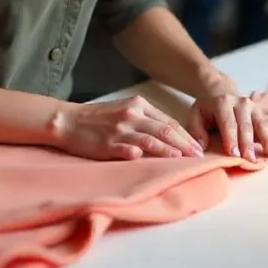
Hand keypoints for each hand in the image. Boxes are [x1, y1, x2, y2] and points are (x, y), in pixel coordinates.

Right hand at [52, 96, 204, 160]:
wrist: (69, 121)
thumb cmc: (99, 118)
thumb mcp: (125, 110)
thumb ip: (146, 119)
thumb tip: (171, 135)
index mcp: (139, 105)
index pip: (169, 121)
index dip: (186, 135)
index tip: (198, 146)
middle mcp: (132, 115)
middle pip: (165, 130)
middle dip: (185, 144)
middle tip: (199, 156)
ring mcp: (120, 130)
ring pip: (152, 140)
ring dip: (170, 151)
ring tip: (184, 160)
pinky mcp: (108, 144)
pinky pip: (128, 150)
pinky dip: (142, 155)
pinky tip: (152, 161)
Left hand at [188, 91, 267, 162]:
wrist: (221, 90)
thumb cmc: (207, 109)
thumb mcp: (195, 115)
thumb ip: (196, 131)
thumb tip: (200, 148)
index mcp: (223, 103)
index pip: (228, 123)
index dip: (230, 138)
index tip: (233, 154)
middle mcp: (241, 103)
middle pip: (246, 125)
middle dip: (249, 143)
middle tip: (251, 159)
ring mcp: (255, 108)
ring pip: (263, 125)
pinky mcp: (263, 114)